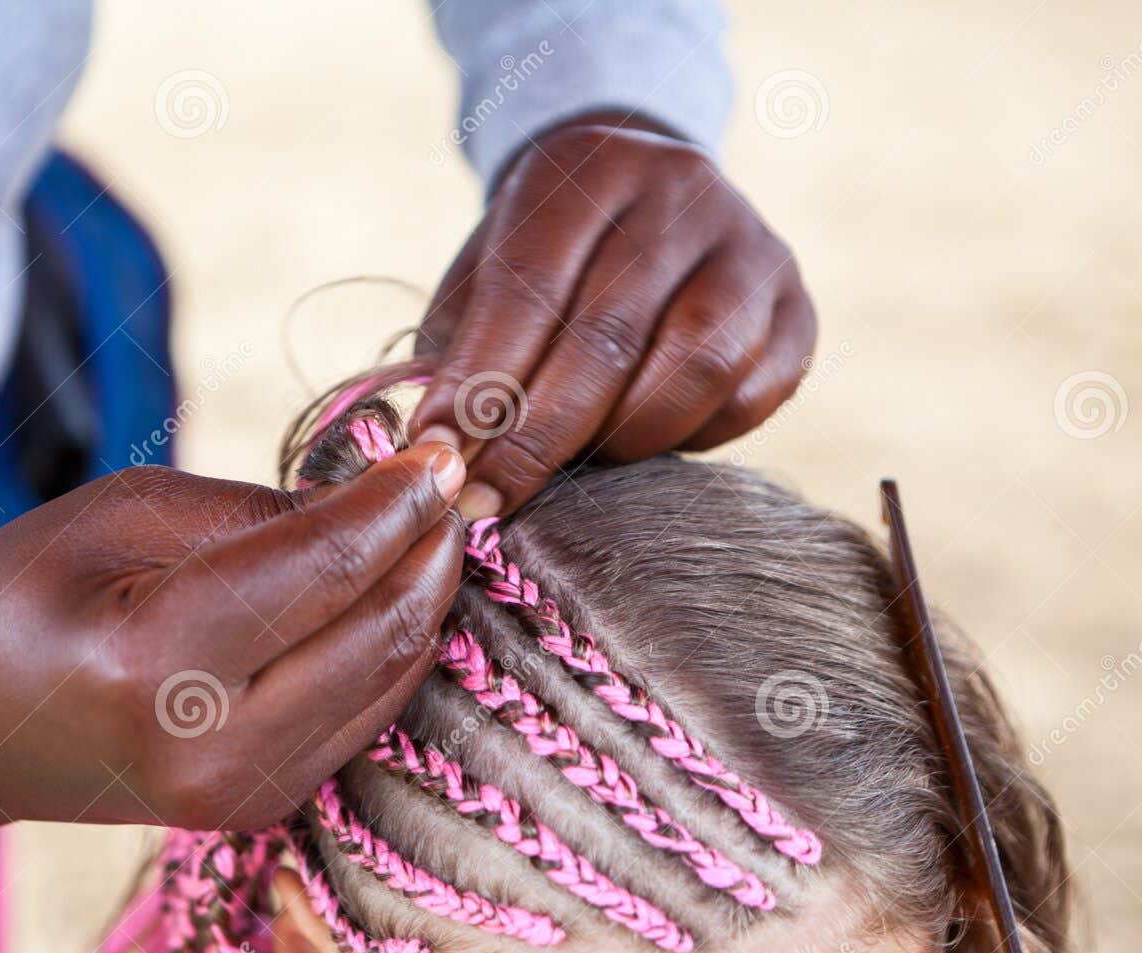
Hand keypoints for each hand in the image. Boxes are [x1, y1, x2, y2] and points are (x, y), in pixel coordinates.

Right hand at [0, 450, 463, 887]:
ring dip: (423, 597)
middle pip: (380, 635)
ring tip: (426, 523)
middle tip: (450, 479)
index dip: (399, 501)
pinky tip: (387, 588)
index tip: (444, 448)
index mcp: (155, 666)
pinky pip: (364, 714)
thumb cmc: (14, 598)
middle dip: (431, 548)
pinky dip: (389, 646)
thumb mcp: (117, 517)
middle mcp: (210, 753)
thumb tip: (376, 500)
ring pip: (390, 680)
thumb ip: (254, 512)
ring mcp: (240, 797)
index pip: (324, 570)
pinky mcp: (260, 807)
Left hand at [412, 115, 816, 517]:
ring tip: (573, 466)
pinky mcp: (798, 306)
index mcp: (589, 168)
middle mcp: (681, 192)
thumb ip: (460, 345)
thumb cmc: (545, 257)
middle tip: (486, 498)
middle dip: (537, 436)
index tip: (438, 452)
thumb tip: (439, 443)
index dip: (480, 380)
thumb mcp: (485, 271)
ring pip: (696, 366)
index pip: (528, 285)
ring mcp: (752, 247)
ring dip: (621, 439)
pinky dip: (688, 437)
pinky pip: (748, 397)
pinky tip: (641, 440)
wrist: (649, 203)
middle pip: (608, 335)